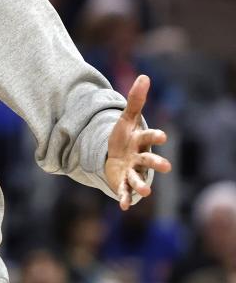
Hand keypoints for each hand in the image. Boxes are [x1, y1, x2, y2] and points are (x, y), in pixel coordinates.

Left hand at [104, 75, 172, 209]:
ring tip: (147, 191)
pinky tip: (124, 206)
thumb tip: (144, 77)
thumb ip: (135, 100)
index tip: (163, 136)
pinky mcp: (122, 182)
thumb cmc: (125, 137)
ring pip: (139, 178)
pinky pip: (124, 191)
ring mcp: (132, 171)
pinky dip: (124, 198)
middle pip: (149, 160)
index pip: (150, 137)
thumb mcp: (126, 119)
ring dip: (142, 184)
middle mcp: (140, 158)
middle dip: (157, 163)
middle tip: (166, 167)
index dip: (156, 136)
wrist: (115, 156)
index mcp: (141, 141)